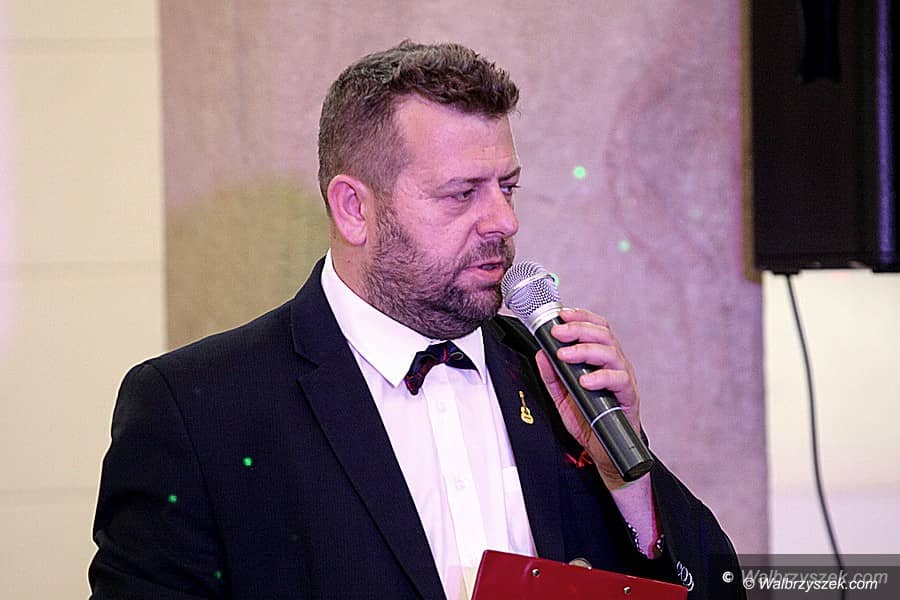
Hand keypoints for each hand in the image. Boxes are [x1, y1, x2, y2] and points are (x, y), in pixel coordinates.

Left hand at [534, 307, 641, 488]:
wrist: (604, 449)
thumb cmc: (588, 420)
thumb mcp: (562, 396)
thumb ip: (552, 376)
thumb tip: (541, 354)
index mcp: (601, 359)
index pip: (595, 327)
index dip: (580, 317)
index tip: (561, 315)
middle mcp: (614, 364)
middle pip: (603, 334)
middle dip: (578, 329)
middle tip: (558, 333)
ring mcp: (623, 378)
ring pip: (611, 353)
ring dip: (586, 350)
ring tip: (566, 355)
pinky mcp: (628, 396)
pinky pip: (619, 380)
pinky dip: (601, 377)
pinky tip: (585, 381)